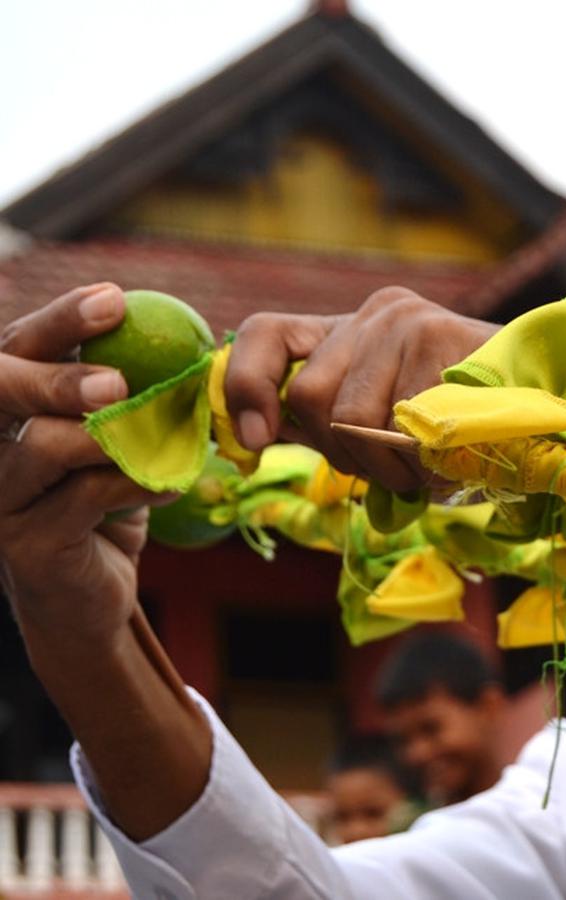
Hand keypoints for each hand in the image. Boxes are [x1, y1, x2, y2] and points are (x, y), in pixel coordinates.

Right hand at [0, 284, 168, 652]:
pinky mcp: (28, 543)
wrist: (89, 597)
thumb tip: (181, 338)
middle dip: (59, 375)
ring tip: (163, 443)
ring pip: (43, 446)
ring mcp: (0, 497)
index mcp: (10, 411)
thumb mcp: (113, 443)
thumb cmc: (104, 504)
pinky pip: (82, 499)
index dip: (60, 320)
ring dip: (112, 439)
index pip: (17, 348)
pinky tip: (172, 484)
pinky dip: (135, 484)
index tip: (113, 299)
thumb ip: (123, 397)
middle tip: (118, 382)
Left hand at [224, 287, 498, 493]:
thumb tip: (255, 438)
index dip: (245, 388)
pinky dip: (423, 461)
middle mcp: (372, 314)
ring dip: (388, 466)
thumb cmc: (462, 422)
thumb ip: (328, 421)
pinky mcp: (438, 334)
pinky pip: (401, 424)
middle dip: (345, 454)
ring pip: (353, 418)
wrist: (548, 399)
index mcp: (349, 331)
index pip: (266, 335)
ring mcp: (405, 321)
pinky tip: (452, 458)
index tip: (256, 442)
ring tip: (427, 467)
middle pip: (311, 398)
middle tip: (391, 468)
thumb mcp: (386, 415)